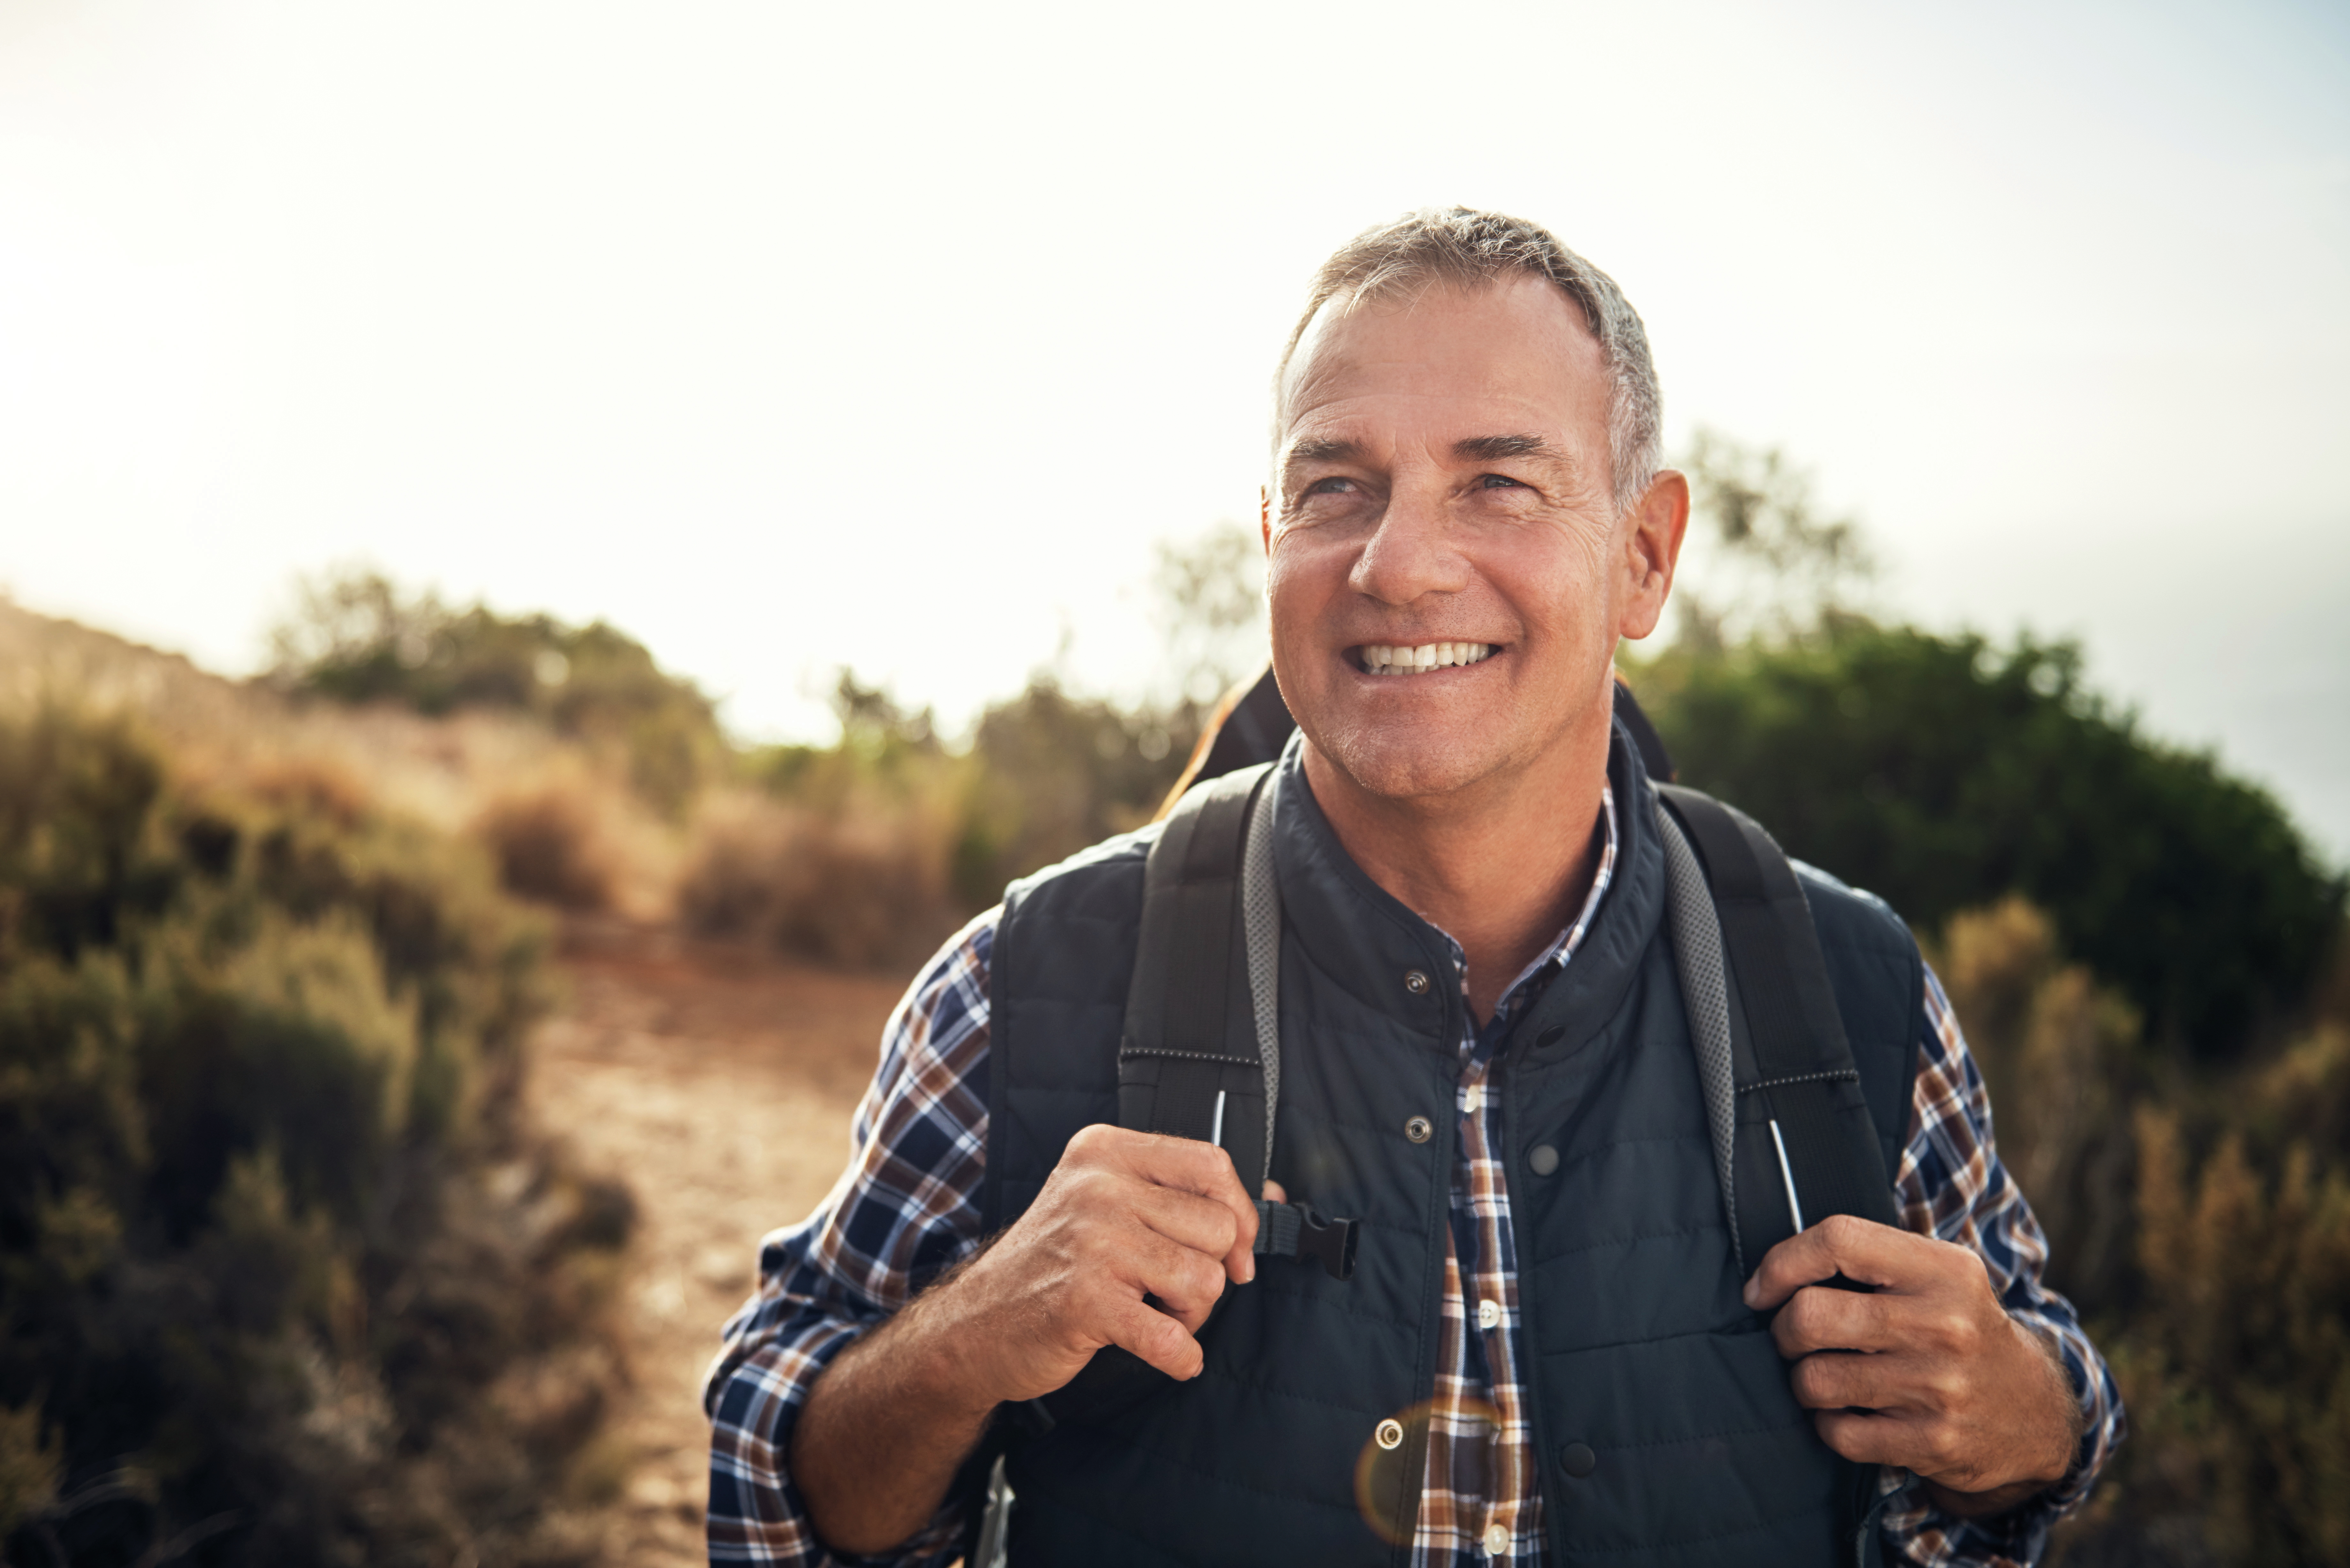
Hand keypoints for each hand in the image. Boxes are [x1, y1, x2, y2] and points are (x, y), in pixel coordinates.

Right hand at [938, 1124, 1263, 1402]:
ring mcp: (1092, 1243)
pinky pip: (1174, 1337)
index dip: (1239, 1212)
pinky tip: (1168, 1354)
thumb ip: (1185, 1194)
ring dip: (1193, 1313)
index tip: (1237, 1249)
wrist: (977, 1324)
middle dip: (1210, 1271)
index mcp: (1106, 1152)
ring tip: (1156, 1312)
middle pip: (1216, 1227)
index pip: (1211, 1164)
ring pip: (1204, 1279)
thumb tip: (1273, 1197)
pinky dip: (1181, 1357)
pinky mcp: (1087, 1302)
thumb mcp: (1108, 1203)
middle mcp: (1098, 1187)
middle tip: (1172, 1289)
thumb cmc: (1055, 1262)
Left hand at [1744, 1214, 2080, 1512]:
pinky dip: (1827, 1425)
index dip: (1782, 1262)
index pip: (1838, 1240)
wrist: (2033, 1412)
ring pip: (1814, 1379)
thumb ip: (1869, 1258)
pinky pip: (1837, 1433)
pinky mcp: (1932, 1442)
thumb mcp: (1937, 1275)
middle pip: (1810, 1316)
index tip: (1761, 1289)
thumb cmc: (1959, 1330)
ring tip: (1823, 1375)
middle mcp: (1943, 1324)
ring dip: (1802, 1381)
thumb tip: (1772, 1270)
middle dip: (1782, 1330)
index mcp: (1942, 1269)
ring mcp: (1938, 1387)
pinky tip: (1847, 1413)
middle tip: (1793, 1337)